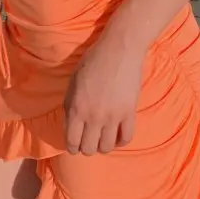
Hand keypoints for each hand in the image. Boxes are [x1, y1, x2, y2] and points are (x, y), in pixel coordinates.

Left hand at [64, 35, 144, 155]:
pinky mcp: (130, 113)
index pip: (72, 142)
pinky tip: (117, 134)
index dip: (72, 147)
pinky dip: (121, 141)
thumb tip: (70, 125)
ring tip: (103, 137)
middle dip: (86, 148)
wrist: (119, 49)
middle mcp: (94, 116)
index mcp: (77, 108)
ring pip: (107, 147)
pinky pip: (127, 138)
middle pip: (89, 149)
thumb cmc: (93, 61)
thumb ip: (70, 105)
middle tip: (89, 141)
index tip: (75, 146)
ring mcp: (113, 116)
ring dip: (103, 145)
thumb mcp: (73, 82)